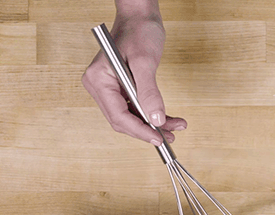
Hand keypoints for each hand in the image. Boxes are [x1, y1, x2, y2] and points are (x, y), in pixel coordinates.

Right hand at [82, 1, 185, 144]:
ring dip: (154, 125)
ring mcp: (110, 89)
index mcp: (98, 80)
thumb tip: (156, 119)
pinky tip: (170, 120)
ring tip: (176, 128)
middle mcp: (100, 87)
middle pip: (124, 121)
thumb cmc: (139, 31)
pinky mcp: (122, 89)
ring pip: (132, 117)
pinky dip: (153, 114)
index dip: (140, 130)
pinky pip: (137, 108)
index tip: (159, 138)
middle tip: (171, 138)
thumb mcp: (145, 62)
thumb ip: (149, 92)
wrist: (140, 16)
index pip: (118, 116)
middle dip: (148, 130)